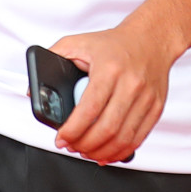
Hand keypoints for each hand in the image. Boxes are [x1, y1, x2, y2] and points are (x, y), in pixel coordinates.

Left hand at [49, 22, 179, 164]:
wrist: (151, 39)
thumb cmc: (113, 43)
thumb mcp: (78, 42)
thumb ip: (53, 60)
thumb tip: (34, 90)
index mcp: (109, 68)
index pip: (89, 109)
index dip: (72, 130)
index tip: (61, 138)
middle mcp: (130, 84)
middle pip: (107, 128)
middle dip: (84, 145)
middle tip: (71, 146)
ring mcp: (145, 98)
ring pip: (123, 138)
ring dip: (101, 152)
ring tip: (86, 151)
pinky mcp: (156, 107)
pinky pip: (138, 138)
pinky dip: (121, 151)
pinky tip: (107, 152)